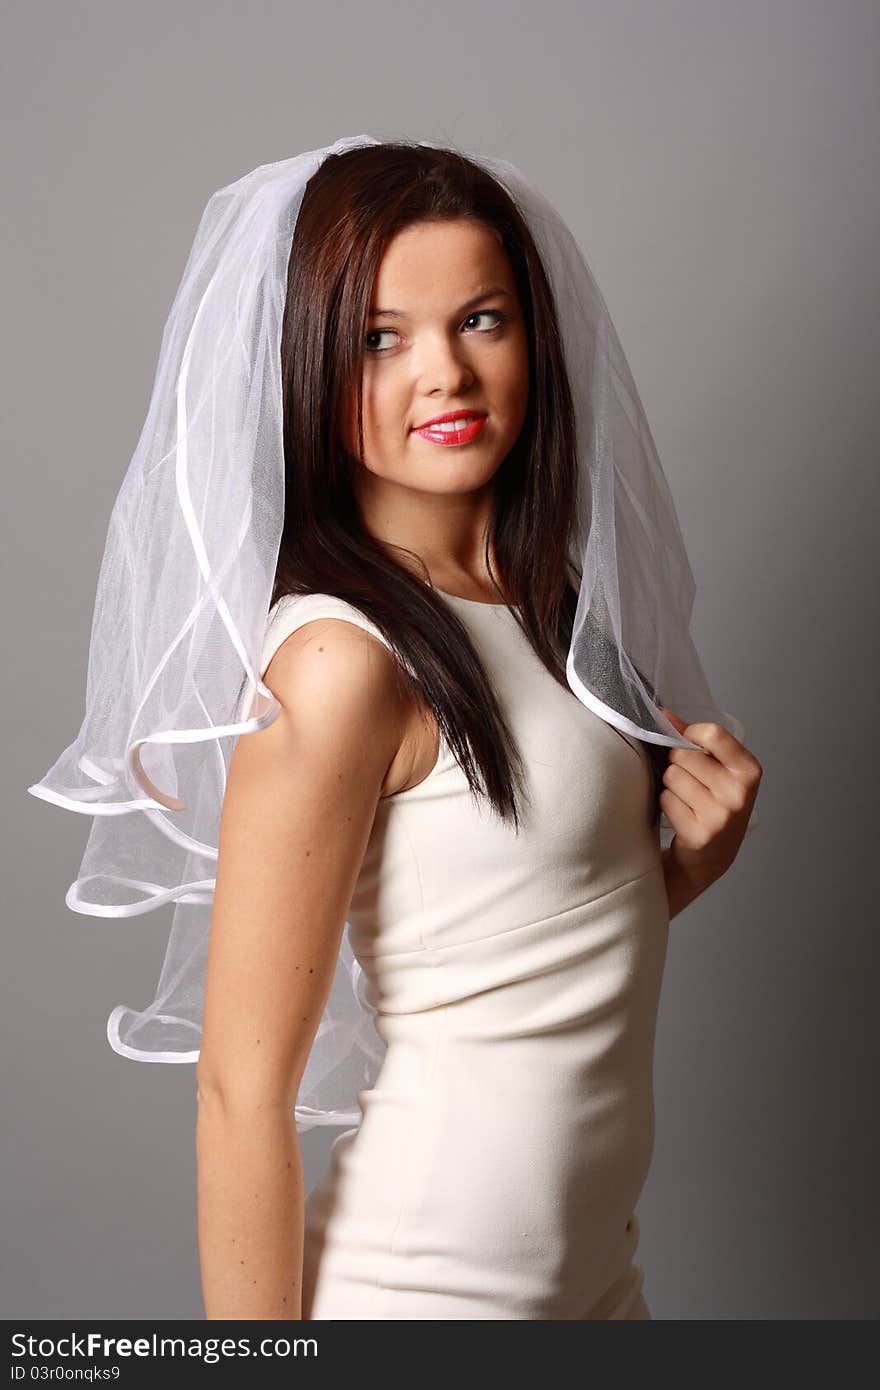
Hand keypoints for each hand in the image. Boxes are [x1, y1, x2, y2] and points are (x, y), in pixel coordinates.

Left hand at [657, 707, 761, 889]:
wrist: (714, 854)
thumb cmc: (714, 801)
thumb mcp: (717, 767)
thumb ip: (692, 737)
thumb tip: (663, 714)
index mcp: (749, 771)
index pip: (712, 733)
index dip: (691, 734)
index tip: (689, 743)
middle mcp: (739, 793)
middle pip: (684, 754)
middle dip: (677, 762)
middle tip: (690, 779)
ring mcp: (720, 816)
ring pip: (671, 776)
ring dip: (670, 785)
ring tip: (687, 798)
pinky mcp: (699, 834)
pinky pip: (665, 799)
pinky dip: (667, 803)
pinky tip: (682, 813)